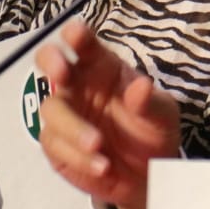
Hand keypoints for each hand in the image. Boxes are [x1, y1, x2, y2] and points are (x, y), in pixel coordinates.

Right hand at [36, 20, 180, 208]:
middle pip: (48, 60)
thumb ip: (150, 102)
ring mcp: (64, 113)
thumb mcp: (161, 115)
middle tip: (61, 74)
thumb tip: (142, 87)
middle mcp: (77, 84)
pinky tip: (101, 166)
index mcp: (101, 65)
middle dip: (51, 62)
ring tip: (98, 145)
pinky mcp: (57, 144)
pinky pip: (57, 145)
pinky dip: (78, 157)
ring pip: (51, 109)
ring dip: (73, 127)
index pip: (84, 43)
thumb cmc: (151, 130)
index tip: (75, 35)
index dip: (76, 35)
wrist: (145, 173)